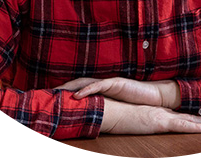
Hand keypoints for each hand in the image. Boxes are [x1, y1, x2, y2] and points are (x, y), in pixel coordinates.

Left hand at [59, 76, 179, 108]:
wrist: (153, 96)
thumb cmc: (135, 103)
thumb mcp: (115, 107)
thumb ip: (103, 108)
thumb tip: (90, 119)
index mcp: (101, 89)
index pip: (79, 87)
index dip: (65, 91)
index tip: (51, 97)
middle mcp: (102, 83)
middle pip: (78, 82)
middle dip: (62, 87)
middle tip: (47, 93)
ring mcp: (109, 82)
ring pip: (85, 82)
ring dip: (70, 86)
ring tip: (57, 92)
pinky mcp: (116, 83)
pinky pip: (99, 85)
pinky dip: (87, 89)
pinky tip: (77, 95)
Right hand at [100, 98, 200, 134]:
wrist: (111, 108)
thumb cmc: (117, 114)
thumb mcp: (130, 119)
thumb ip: (138, 120)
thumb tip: (139, 123)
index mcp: (157, 111)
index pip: (179, 114)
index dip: (192, 117)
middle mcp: (162, 112)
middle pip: (188, 116)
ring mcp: (162, 116)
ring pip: (189, 120)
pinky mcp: (160, 122)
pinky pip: (181, 126)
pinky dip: (194, 127)